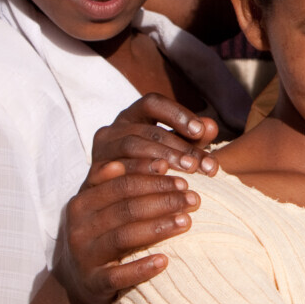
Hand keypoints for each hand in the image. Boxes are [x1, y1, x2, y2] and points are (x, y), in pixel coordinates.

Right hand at [53, 159, 197, 303]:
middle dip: (163, 201)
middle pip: (126, 208)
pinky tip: (165, 261)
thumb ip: (129, 180)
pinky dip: (142, 268)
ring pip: (123, 237)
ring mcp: (83, 254)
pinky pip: (118, 275)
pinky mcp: (92, 281)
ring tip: (187, 222)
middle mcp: (79, 225)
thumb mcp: (108, 204)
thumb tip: (164, 160)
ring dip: (158, 228)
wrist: (79, 279)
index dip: (153, 178)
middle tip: (194, 199)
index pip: (121, 183)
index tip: (182, 176)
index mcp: (83, 200)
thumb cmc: (105, 231)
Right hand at [91, 93, 219, 176]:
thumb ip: (193, 139)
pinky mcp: (93, 171)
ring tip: (187, 172)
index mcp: (133, 117)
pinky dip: (139, 173)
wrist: (111, 200)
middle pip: (148, 129)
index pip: (153, 103)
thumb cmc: (150, 168)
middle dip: (178, 145)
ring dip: (162, 158)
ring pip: (132, 145)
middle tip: (200, 164)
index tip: (200, 131)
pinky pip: (116, 169)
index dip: (177, 113)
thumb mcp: (175, 151)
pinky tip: (159, 181)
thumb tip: (211, 126)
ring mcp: (101, 149)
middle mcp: (114, 128)